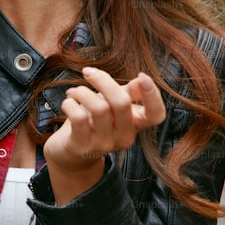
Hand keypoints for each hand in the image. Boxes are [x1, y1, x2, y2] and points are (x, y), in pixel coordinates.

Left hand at [43, 67, 165, 203]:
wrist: (72, 152)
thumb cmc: (95, 121)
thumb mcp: (113, 105)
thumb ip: (129, 92)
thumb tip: (142, 79)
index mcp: (136, 124)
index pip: (156, 114)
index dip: (153, 95)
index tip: (141, 75)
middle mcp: (124, 136)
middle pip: (122, 103)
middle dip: (103, 81)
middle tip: (88, 72)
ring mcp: (104, 144)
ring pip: (99, 108)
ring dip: (82, 92)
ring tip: (74, 92)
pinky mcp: (83, 147)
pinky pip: (78, 118)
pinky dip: (70, 104)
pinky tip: (68, 103)